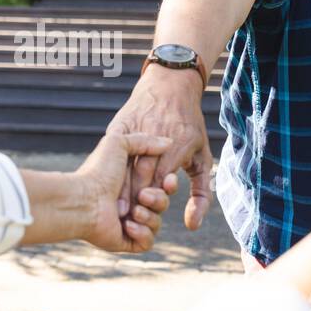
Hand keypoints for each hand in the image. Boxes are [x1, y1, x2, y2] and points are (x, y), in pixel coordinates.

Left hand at [76, 132, 178, 252]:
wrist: (84, 200)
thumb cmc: (99, 172)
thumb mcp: (119, 143)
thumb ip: (144, 140)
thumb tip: (167, 142)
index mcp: (130, 183)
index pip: (160, 185)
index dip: (169, 183)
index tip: (169, 180)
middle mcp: (130, 203)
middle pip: (161, 203)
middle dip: (158, 199)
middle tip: (143, 196)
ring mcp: (128, 223)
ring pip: (156, 222)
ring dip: (149, 216)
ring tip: (132, 211)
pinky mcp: (126, 241)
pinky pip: (148, 242)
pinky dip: (142, 233)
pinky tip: (127, 224)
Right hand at [106, 67, 211, 230]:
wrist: (171, 85)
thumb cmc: (190, 126)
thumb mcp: (202, 158)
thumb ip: (201, 194)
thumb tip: (192, 226)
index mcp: (181, 143)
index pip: (163, 177)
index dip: (154, 198)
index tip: (145, 214)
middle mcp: (159, 134)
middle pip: (143, 174)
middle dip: (135, 198)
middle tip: (127, 219)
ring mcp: (138, 128)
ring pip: (126, 164)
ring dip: (120, 188)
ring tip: (116, 208)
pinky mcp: (121, 123)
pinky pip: (114, 150)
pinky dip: (111, 169)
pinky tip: (107, 186)